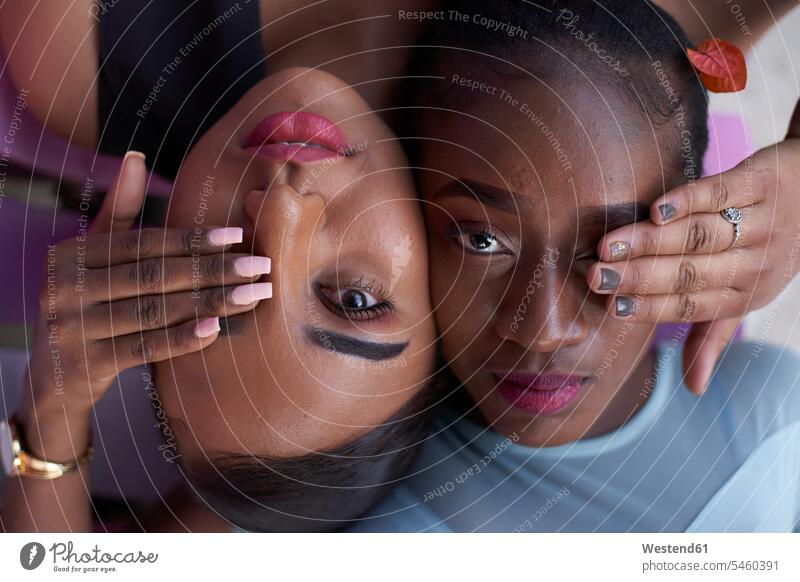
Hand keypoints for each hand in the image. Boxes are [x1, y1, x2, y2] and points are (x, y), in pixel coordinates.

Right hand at [22, 151, 272, 421]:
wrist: (52, 378)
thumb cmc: (85, 307)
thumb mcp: (92, 260)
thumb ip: (117, 214)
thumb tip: (136, 157)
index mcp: (70, 255)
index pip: (144, 245)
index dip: (193, 240)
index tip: (238, 237)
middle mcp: (65, 287)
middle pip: (155, 276)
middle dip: (214, 270)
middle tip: (262, 267)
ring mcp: (73, 327)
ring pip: (156, 311)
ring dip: (211, 302)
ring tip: (254, 295)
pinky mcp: (85, 364)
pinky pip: (144, 348)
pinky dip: (181, 338)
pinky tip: (216, 329)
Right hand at [587, 100, 799, 394]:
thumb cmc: (770, 248)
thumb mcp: (746, 295)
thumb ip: (711, 337)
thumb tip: (692, 389)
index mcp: (745, 295)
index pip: (691, 306)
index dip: (652, 308)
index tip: (613, 308)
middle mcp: (754, 264)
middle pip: (690, 272)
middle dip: (640, 277)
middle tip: (597, 278)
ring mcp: (759, 223)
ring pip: (699, 237)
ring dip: (651, 243)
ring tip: (608, 246)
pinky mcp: (760, 183)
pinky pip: (721, 195)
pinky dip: (688, 202)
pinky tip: (656, 210)